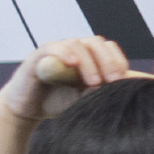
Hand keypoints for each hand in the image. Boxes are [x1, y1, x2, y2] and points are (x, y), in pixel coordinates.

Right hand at [0, 36, 127, 119]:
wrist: (26, 110)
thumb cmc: (57, 102)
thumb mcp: (85, 99)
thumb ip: (102, 93)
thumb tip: (127, 92)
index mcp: (87, 57)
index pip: (108, 49)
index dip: (118, 61)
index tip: (124, 80)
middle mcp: (73, 49)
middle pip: (96, 43)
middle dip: (108, 61)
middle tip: (114, 80)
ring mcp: (56, 51)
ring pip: (78, 45)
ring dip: (89, 63)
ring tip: (94, 82)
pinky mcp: (38, 56)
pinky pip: (53, 48)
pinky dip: (64, 53)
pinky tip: (72, 64)